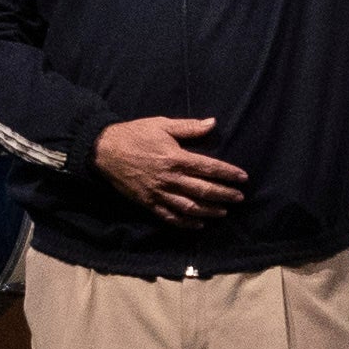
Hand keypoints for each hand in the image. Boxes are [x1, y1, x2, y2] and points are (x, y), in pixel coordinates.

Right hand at [97, 114, 245, 221]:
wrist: (105, 150)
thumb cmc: (135, 134)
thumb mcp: (162, 124)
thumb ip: (189, 127)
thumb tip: (212, 123)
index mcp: (175, 158)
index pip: (209, 168)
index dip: (228, 174)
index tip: (243, 178)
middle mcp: (170, 178)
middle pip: (203, 190)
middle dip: (224, 195)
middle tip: (239, 198)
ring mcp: (158, 193)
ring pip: (189, 207)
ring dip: (209, 211)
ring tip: (223, 212)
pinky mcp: (148, 203)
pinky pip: (169, 217)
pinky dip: (185, 223)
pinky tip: (198, 224)